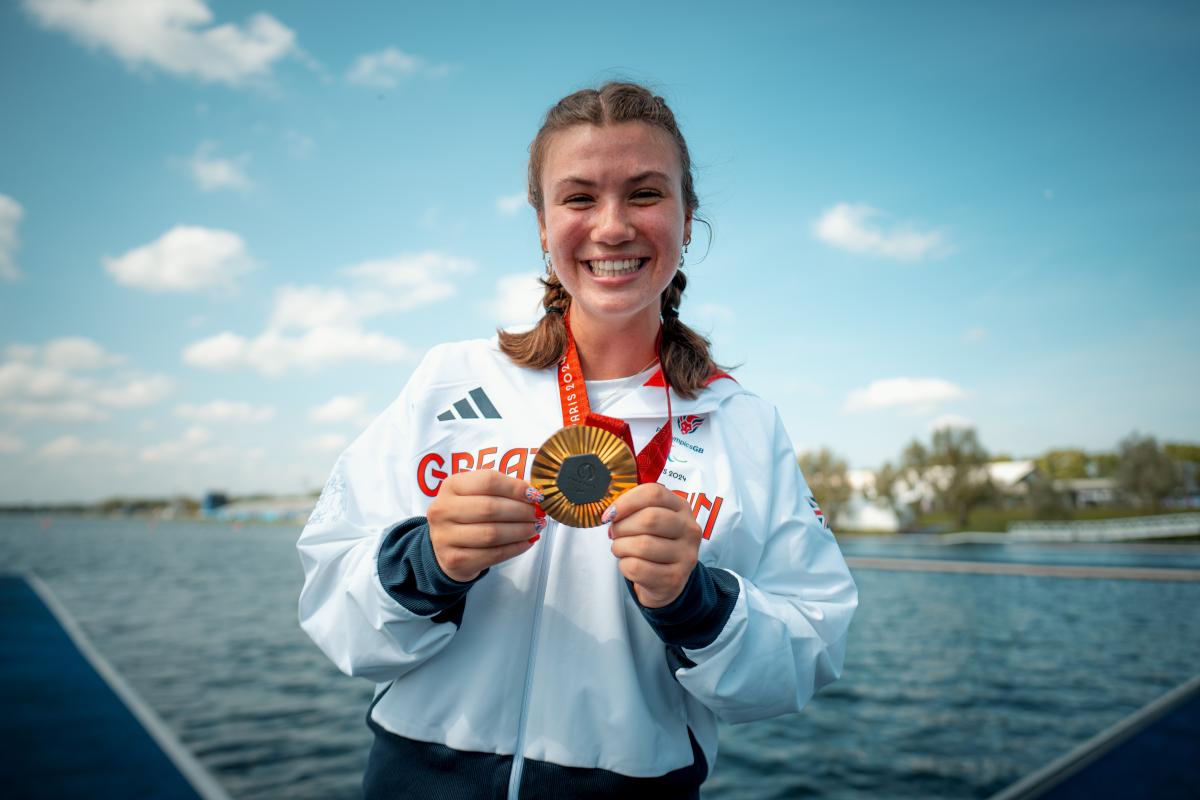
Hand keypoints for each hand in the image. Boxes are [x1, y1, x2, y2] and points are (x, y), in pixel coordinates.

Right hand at [427, 471, 545, 581]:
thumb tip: (534, 491)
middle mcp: (443, 509)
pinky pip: (492, 555)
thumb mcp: (478, 495)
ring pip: (491, 534)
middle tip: (537, 514)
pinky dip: (514, 549)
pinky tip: (525, 543)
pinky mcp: (454, 560)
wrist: (445, 548)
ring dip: (520, 531)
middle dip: (520, 511)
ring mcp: (446, 536)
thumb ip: (504, 490)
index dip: (515, 487)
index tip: (534, 495)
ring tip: (534, 528)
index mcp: (451, 486)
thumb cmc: (467, 516)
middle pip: (490, 508)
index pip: (488, 481)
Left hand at [606, 483, 701, 608]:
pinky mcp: (675, 578)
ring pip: (642, 545)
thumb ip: (633, 510)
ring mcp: (686, 555)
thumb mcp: (651, 520)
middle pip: (649, 518)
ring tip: (621, 549)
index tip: (610, 514)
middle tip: (614, 534)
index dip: (626, 501)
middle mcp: (689, 529)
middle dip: (622, 527)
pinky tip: (629, 564)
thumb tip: (611, 513)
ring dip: (621, 547)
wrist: (667, 580)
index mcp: (681, 507)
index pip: (654, 493)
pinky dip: (624, 565)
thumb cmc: (654, 543)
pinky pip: (637, 568)